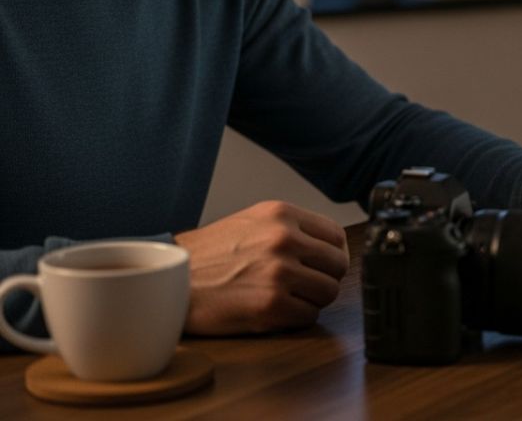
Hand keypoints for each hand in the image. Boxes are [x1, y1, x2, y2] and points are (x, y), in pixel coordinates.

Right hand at [174, 201, 348, 334]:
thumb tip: (331, 245)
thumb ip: (291, 227)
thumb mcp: (252, 221)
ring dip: (312, 300)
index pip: (336, 235)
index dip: (333, 254)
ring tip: (287, 298)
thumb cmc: (210, 255)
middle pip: (338, 265)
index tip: (323, 266)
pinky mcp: (271, 306)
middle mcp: (285, 239)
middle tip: (304, 286)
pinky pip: (309, 316)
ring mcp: (279, 273)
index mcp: (282, 214)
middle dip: (325, 278)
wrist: (170, 283)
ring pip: (328, 292)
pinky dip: (296, 319)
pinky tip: (274, 312)